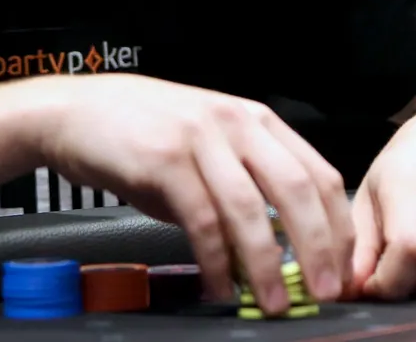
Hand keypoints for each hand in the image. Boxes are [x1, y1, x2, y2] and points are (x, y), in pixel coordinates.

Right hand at [26, 73, 351, 314]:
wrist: (74, 112)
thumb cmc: (140, 134)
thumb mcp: (205, 150)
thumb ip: (241, 189)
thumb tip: (278, 250)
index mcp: (254, 120)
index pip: (318, 174)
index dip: (338, 228)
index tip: (342, 271)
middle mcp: (234, 123)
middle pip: (297, 189)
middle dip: (319, 249)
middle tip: (325, 294)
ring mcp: (199, 138)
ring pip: (251, 209)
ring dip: (268, 264)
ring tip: (274, 304)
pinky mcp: (164, 158)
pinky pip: (202, 219)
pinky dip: (217, 259)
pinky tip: (221, 286)